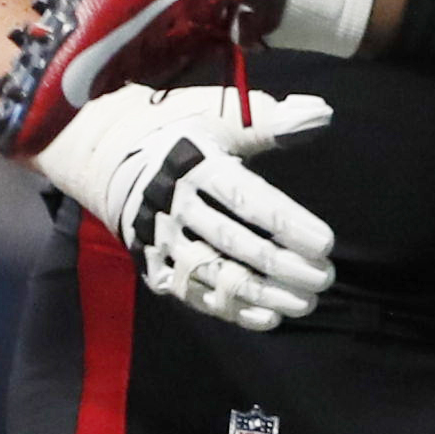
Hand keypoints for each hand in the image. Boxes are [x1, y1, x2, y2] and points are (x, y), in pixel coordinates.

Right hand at [37, 85, 337, 330]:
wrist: (107, 155)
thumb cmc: (183, 131)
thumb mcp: (220, 116)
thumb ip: (271, 120)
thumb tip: (320, 115)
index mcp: (193, 164)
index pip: (246, 199)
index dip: (287, 224)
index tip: (326, 244)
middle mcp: (173, 204)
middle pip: (233, 242)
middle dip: (283, 266)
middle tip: (325, 278)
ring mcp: (159, 237)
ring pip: (214, 273)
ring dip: (262, 294)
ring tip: (306, 303)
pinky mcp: (151, 262)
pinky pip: (192, 293)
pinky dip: (230, 309)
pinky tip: (268, 318)